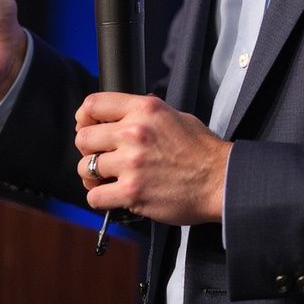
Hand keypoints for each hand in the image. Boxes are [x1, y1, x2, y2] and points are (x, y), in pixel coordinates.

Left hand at [74, 93, 230, 225]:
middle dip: (87, 149)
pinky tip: (112, 196)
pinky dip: (99, 199)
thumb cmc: (201, 150)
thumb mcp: (173, 115)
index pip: (94, 104)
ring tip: (106, 179)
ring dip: (92, 176)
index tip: (86, 126)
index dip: (84, 117)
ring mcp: (131, 163)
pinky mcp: (132, 192)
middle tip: (98, 156)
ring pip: (85, 168)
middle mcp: (134, 132)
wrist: (220, 180)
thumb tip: (120, 116)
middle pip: (83, 138)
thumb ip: (144, 114)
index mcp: (144, 109)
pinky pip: (95, 197)